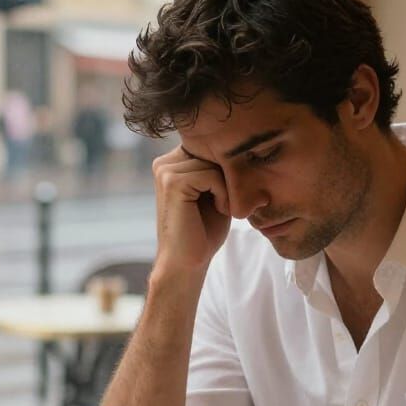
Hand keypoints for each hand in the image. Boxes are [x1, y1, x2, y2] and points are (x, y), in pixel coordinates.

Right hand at [152, 147, 230, 274]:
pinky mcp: (172, 182)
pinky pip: (212, 175)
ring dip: (227, 187)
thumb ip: (218, 166)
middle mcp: (165, 162)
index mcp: (173, 161)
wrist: (187, 263)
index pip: (213, 147)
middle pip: (215, 151)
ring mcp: (165, 171)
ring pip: (215, 162)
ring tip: (220, 207)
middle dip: (229, 177)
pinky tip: (217, 210)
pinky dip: (223, 194)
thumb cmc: (205, 230)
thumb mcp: (215, 190)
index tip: (228, 193)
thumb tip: (241, 142)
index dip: (229, 168)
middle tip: (225, 203)